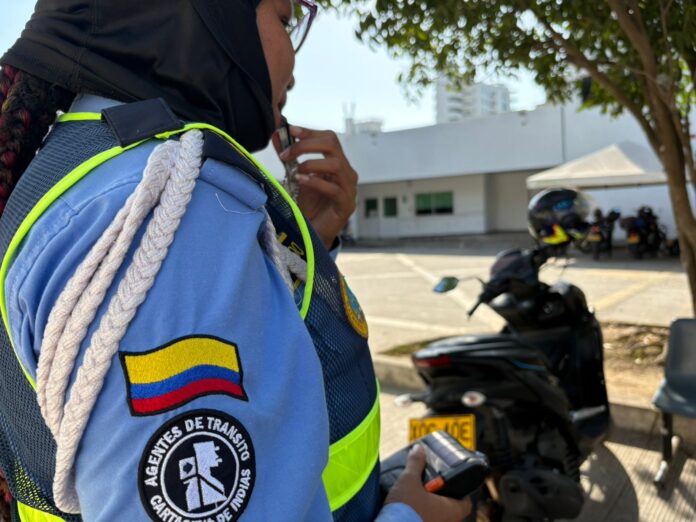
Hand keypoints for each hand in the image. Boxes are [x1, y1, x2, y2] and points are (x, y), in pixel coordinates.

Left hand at [273, 126, 356, 249]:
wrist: (313, 233)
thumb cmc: (309, 206)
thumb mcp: (297, 177)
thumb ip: (290, 157)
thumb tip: (276, 136)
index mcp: (338, 163)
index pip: (329, 139)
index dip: (310, 132)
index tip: (290, 130)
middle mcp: (347, 173)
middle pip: (333, 145)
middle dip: (306, 145)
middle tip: (287, 154)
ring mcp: (349, 189)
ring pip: (336, 165)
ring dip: (310, 164)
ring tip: (295, 171)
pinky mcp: (346, 205)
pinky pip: (334, 189)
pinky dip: (315, 182)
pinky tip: (300, 181)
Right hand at [384, 445, 472, 521]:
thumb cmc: (404, 509)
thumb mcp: (409, 479)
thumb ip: (416, 463)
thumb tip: (419, 449)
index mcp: (451, 511)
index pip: (466, 504)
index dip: (462, 492)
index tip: (453, 482)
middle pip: (452, 509)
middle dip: (443, 496)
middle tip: (433, 485)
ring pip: (439, 516)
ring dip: (432, 506)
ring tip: (420, 494)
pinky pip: (428, 520)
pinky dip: (423, 514)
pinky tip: (411, 507)